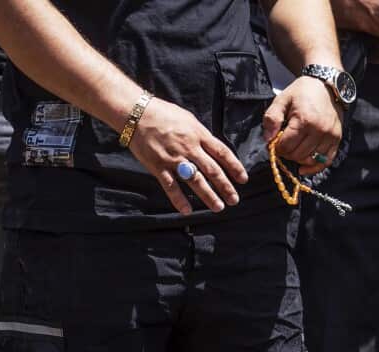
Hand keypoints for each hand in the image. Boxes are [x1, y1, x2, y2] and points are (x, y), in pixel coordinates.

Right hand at [127, 97, 247, 214]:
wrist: (136, 113)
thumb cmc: (164, 113)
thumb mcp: (189, 120)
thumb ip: (202, 136)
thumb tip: (215, 150)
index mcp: (199, 135)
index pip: (222, 153)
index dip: (235, 167)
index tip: (243, 179)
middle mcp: (189, 148)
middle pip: (212, 170)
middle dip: (225, 187)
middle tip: (234, 200)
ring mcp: (173, 158)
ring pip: (195, 180)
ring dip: (208, 196)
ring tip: (219, 207)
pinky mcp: (158, 166)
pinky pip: (170, 186)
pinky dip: (179, 200)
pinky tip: (187, 211)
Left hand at [262, 76, 343, 176]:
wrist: (326, 86)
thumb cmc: (302, 92)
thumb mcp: (282, 100)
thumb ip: (272, 118)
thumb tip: (267, 140)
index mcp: (304, 120)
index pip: (286, 146)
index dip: (277, 147)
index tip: (274, 142)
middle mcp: (319, 130)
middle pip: (298, 155)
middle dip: (286, 153)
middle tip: (283, 145)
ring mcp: (330, 136)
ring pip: (310, 160)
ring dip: (298, 159)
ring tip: (294, 149)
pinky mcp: (337, 140)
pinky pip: (326, 161)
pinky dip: (314, 168)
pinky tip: (304, 168)